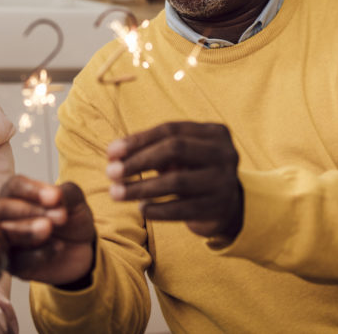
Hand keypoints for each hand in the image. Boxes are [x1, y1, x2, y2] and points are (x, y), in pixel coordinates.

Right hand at [0, 175, 96, 286]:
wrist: (83, 247)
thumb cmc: (71, 218)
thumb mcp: (75, 201)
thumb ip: (66, 194)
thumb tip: (57, 196)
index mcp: (16, 194)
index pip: (14, 186)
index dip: (32, 191)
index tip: (56, 196)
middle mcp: (5, 216)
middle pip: (1, 209)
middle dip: (27, 210)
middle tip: (58, 216)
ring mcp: (6, 241)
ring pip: (4, 235)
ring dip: (26, 231)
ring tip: (49, 229)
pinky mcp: (14, 265)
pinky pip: (17, 261)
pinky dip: (37, 254)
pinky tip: (57, 247)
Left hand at [107, 121, 242, 240]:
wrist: (227, 206)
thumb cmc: (193, 171)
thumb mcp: (180, 155)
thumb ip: (151, 148)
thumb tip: (112, 153)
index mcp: (214, 132)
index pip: (170, 130)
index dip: (138, 139)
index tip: (110, 152)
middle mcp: (224, 153)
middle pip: (175, 149)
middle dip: (138, 161)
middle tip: (110, 173)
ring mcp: (225, 181)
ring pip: (177, 181)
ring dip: (141, 187)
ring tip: (116, 193)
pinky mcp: (218, 208)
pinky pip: (181, 209)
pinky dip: (157, 209)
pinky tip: (141, 208)